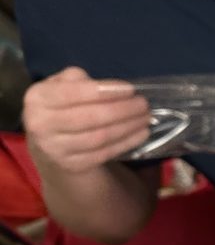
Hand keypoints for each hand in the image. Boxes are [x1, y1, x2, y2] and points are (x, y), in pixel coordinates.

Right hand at [22, 67, 149, 173]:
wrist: (48, 140)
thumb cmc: (61, 105)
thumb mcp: (61, 85)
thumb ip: (77, 79)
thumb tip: (107, 87)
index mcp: (37, 98)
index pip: (73, 93)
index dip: (105, 91)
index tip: (130, 89)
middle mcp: (40, 124)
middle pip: (90, 117)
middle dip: (123, 110)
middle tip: (144, 104)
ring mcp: (54, 148)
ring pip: (100, 137)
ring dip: (129, 127)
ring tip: (146, 117)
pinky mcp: (70, 165)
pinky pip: (104, 154)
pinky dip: (127, 143)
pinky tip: (141, 133)